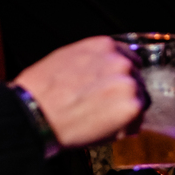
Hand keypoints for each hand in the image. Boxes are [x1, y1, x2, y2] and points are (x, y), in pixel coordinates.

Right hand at [13, 36, 146, 147]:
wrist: (35, 114)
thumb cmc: (42, 91)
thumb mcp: (67, 58)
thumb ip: (94, 61)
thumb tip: (106, 71)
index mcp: (104, 46)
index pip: (130, 60)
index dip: (121, 76)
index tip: (114, 87)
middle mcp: (121, 62)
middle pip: (136, 81)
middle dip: (123, 94)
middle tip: (102, 107)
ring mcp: (129, 84)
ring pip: (139, 101)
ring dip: (126, 111)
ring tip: (99, 118)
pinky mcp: (132, 107)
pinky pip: (138, 121)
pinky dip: (126, 128)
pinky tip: (103, 127)